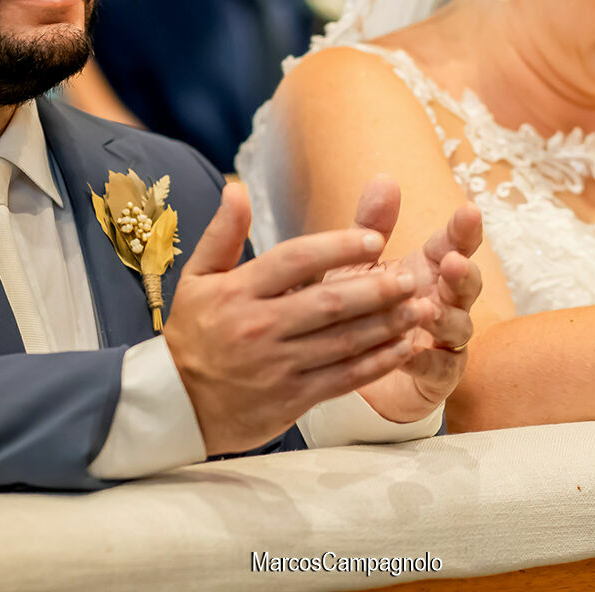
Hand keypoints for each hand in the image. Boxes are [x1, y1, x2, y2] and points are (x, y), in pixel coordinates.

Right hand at [164, 183, 423, 454]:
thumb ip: (222, 234)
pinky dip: (378, 362)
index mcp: (238, 292)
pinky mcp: (291, 399)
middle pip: (328, 302)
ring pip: (343, 341)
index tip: (374, 239)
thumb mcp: (196, 279)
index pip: (294, 260)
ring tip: (420, 308)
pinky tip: (405, 347)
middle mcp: (259, 327)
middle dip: (375, 289)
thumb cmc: (193, 334)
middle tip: (410, 277)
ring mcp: (277, 365)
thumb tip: (236, 188)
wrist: (174, 406)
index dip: (337, 247)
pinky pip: (344, 378)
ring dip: (387, 324)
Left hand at [347, 179, 482, 423]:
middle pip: (466, 284)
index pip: (454, 244)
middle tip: (453, 262)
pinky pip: (439, 367)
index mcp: (428, 268)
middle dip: (463, 272)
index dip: (463, 230)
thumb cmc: (357, 310)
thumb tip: (385, 177)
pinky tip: (409, 352)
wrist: (345, 368)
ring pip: (459, 326)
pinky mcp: (437, 376)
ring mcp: (445, 339)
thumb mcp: (358, 264)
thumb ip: (372, 226)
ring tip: (426, 308)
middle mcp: (444, 301)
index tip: (468, 211)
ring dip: (445, 316)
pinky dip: (425, 359)